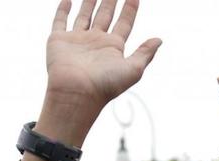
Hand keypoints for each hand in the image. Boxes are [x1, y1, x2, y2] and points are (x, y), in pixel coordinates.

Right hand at [43, 0, 160, 131]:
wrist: (76, 94)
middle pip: (105, 16)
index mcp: (113, 48)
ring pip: (85, 15)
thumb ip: (145, 54)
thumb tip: (159, 40)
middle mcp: (95, 42)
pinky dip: (63, 10)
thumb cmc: (104, 86)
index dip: (130, 9)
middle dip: (110, 1)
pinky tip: (68, 0)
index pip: (124, 23)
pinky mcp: (58, 40)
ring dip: (89, 2)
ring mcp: (77, 40)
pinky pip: (60, 21)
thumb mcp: (133, 70)